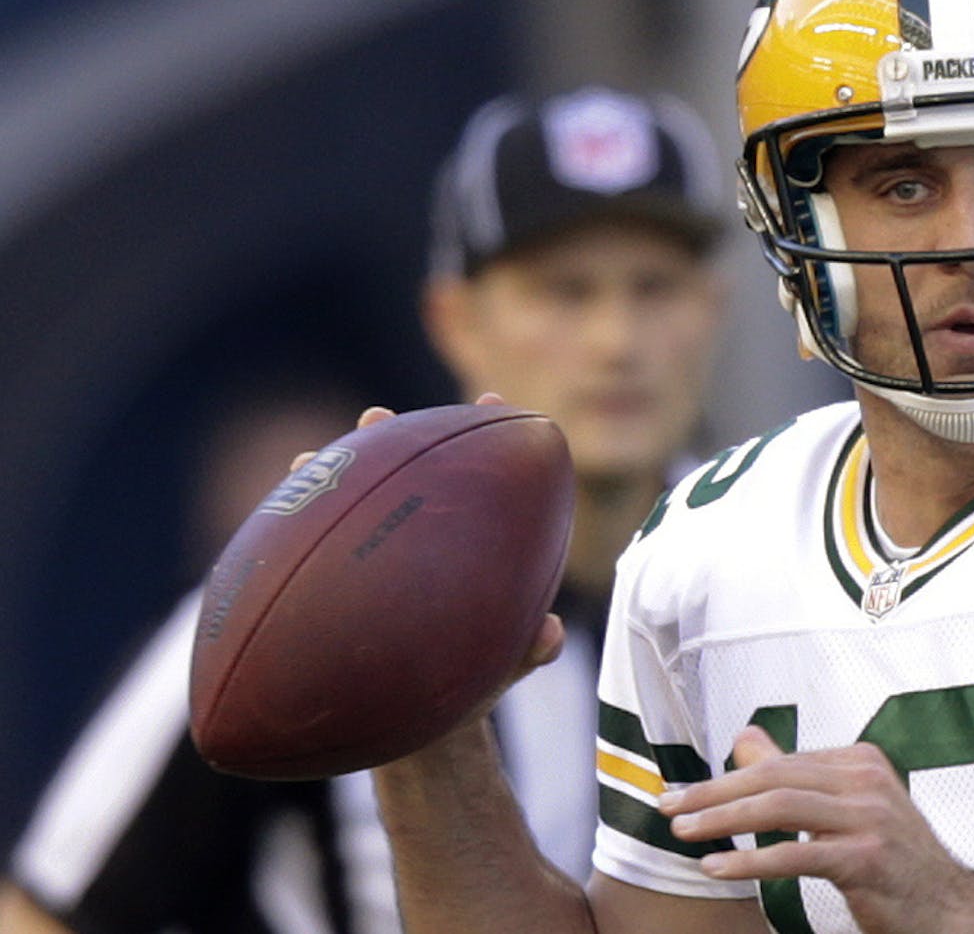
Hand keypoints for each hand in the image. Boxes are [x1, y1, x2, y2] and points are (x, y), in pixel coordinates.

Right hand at [294, 393, 561, 723]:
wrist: (421, 727)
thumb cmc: (471, 684)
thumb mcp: (504, 665)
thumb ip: (529, 650)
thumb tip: (549, 635)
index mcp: (466, 545)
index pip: (478, 477)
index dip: (483, 433)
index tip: (487, 402)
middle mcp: (416, 542)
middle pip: (404, 477)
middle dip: (388, 440)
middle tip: (375, 418)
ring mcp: (370, 561)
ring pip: (346, 508)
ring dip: (326, 480)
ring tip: (308, 460)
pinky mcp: (330, 591)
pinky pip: (306, 560)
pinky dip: (287, 543)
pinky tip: (269, 532)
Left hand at [661, 727, 973, 933]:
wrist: (949, 906)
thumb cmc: (894, 860)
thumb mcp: (847, 808)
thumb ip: (795, 774)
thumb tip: (744, 736)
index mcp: (861, 762)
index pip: (779, 764)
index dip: (724, 779)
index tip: (683, 797)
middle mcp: (868, 781)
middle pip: (775, 778)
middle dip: (714, 793)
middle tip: (670, 808)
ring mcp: (871, 818)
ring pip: (781, 807)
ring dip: (724, 821)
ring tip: (685, 834)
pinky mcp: (867, 857)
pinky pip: (797, 853)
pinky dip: (751, 860)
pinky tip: (718, 868)